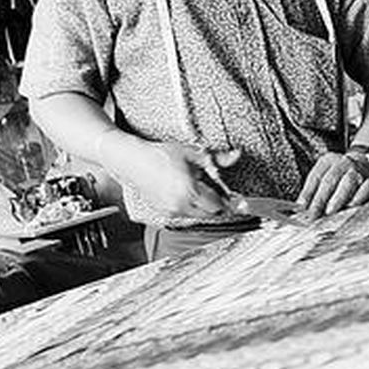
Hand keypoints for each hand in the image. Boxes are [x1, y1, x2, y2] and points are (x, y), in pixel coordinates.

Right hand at [101, 137, 232, 220]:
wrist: (133, 161)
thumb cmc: (159, 155)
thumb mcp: (192, 153)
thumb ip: (217, 158)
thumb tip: (236, 155)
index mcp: (189, 192)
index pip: (219, 206)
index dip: (228, 200)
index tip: (233, 195)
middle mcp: (180, 206)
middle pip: (211, 214)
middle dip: (218, 204)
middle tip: (218, 189)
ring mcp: (170, 212)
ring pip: (198, 215)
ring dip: (204, 206)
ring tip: (198, 187)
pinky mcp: (164, 214)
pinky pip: (185, 214)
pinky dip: (191, 206)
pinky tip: (185, 191)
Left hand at [297, 152, 368, 219]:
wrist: (368, 160)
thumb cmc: (341, 173)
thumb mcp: (325, 173)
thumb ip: (313, 190)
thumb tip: (301, 209)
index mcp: (328, 160)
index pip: (315, 177)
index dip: (307, 193)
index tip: (301, 207)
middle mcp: (343, 162)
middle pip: (330, 180)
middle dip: (321, 198)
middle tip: (314, 214)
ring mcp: (359, 169)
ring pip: (348, 182)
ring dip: (339, 198)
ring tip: (330, 211)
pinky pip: (366, 188)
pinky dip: (358, 198)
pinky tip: (351, 207)